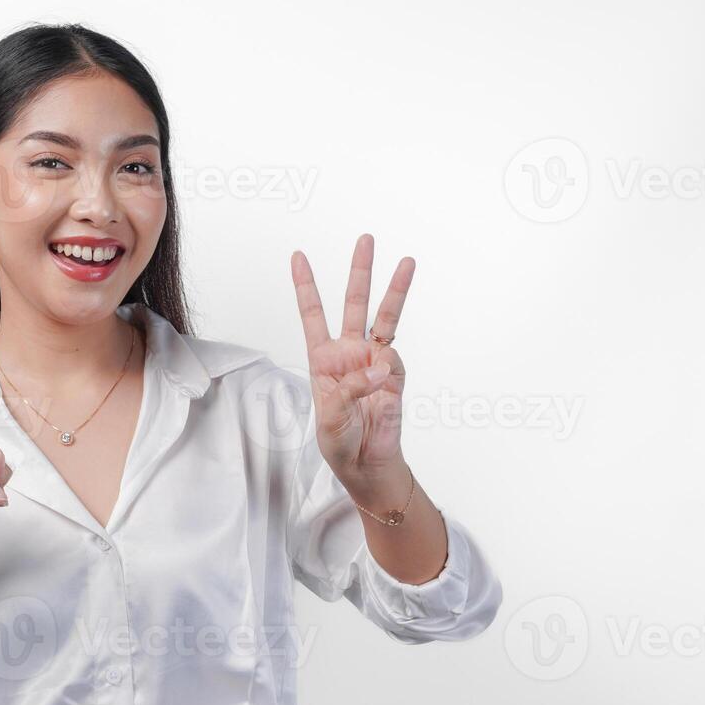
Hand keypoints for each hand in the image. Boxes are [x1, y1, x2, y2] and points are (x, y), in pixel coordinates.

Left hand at [290, 233, 413, 492]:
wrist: (366, 465)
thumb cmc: (339, 442)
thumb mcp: (330, 418)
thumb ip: (350, 390)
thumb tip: (380, 367)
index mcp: (323, 359)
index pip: (313, 315)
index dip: (306, 286)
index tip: (298, 257)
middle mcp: (349, 353)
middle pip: (353, 304)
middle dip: (359, 272)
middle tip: (365, 240)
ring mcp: (374, 361)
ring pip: (385, 318)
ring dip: (394, 290)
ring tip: (406, 262)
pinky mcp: (395, 376)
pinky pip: (393, 361)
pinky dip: (387, 370)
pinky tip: (381, 386)